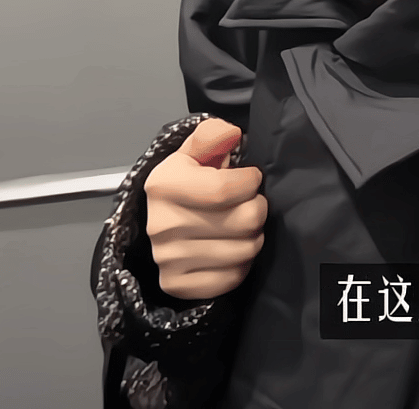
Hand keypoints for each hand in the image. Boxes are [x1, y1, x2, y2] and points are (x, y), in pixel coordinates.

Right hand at [144, 117, 266, 299]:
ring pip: (244, 250)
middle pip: (243, 221)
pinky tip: (234, 248)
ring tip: (244, 225)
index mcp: (165, 185)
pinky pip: (231, 278)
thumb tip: (231, 134)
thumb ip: (213, 135)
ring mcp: (167, 258)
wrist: (160, 217)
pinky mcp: (176, 284)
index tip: (251, 178)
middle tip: (251, 203)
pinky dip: (242, 264)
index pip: (226, 189)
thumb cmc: (187, 179)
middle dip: (258, 208)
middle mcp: (162, 224)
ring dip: (254, 236)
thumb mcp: (196, 149)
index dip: (250, 181)